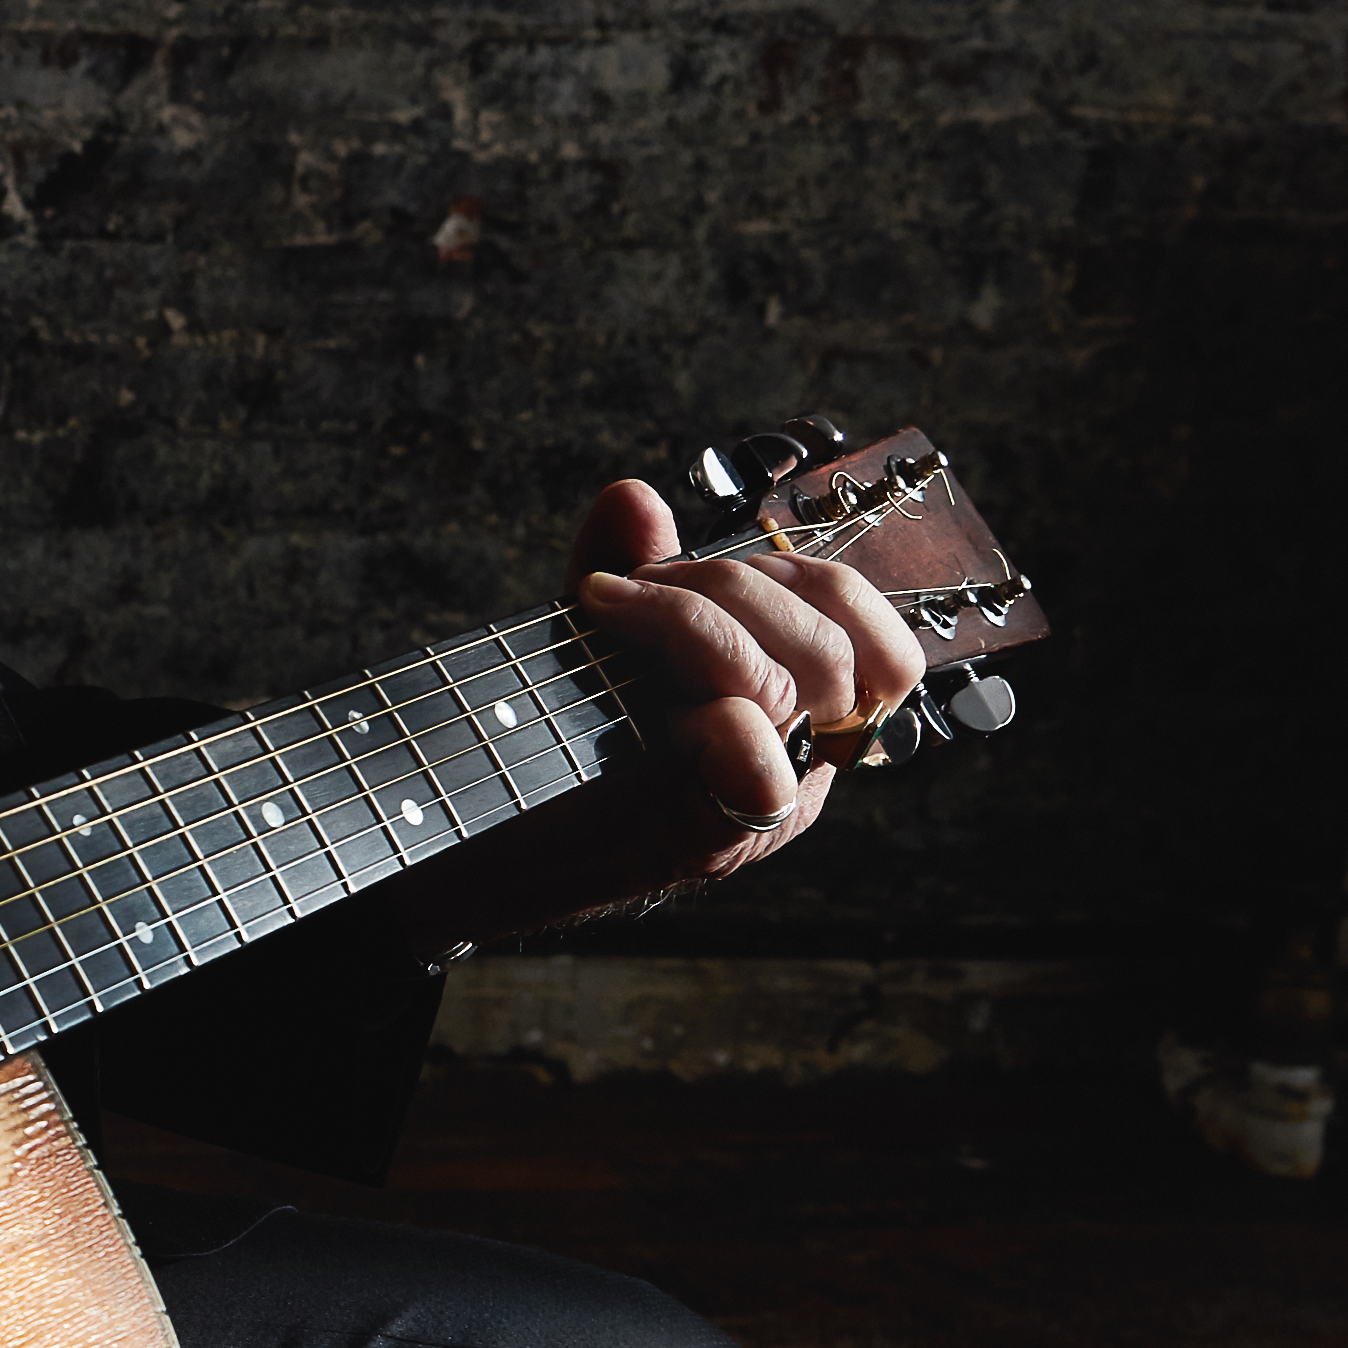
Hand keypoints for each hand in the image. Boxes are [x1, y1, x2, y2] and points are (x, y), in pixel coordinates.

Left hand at [406, 474, 931, 950]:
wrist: (482, 849)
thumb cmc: (554, 743)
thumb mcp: (595, 639)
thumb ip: (625, 564)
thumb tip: (635, 498)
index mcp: (793, 712)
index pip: (865, 626)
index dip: (793, 573)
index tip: (691, 569)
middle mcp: (796, 764)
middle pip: (828, 641)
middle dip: (725, 584)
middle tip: (630, 587)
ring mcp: (760, 806)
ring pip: (791, 683)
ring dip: (697, 620)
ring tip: (613, 612)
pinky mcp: (705, 840)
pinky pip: (761, 776)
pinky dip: (714, 719)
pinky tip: (635, 676)